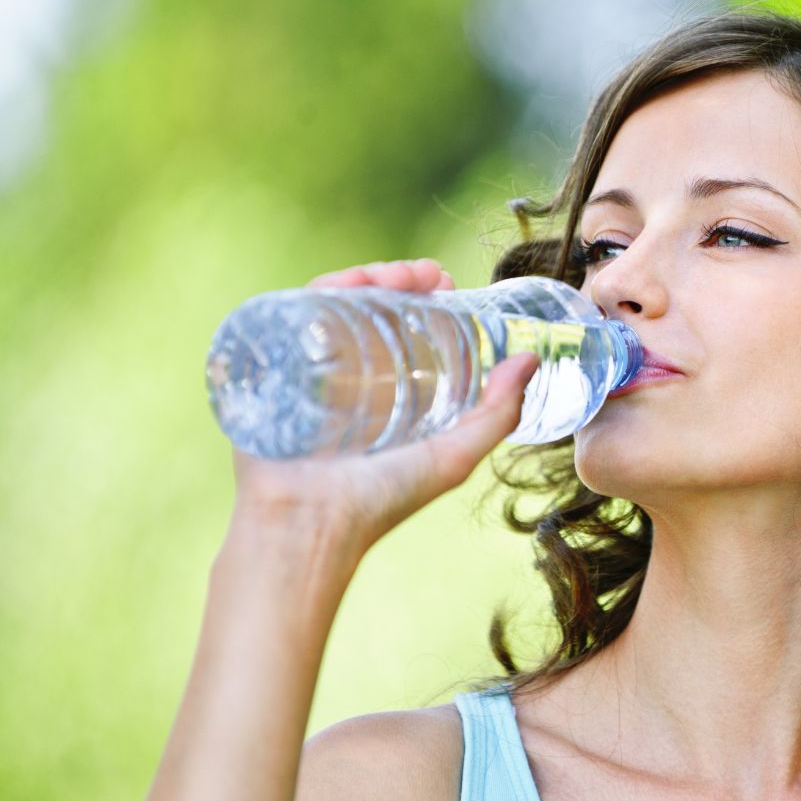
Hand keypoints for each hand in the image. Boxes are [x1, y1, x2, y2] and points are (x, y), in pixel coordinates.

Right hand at [227, 259, 538, 566]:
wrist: (308, 526)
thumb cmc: (380, 501)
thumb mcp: (454, 455)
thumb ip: (497, 414)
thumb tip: (531, 359)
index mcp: (383, 392)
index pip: (401, 327)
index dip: (424, 298)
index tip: (447, 282)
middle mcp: (343, 376)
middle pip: (367, 307)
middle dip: (398, 279)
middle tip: (428, 274)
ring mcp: (305, 369)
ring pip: (333, 303)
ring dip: (366, 277)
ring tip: (398, 275)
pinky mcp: (269, 369)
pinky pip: (291, 316)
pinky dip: (320, 290)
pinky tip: (348, 282)